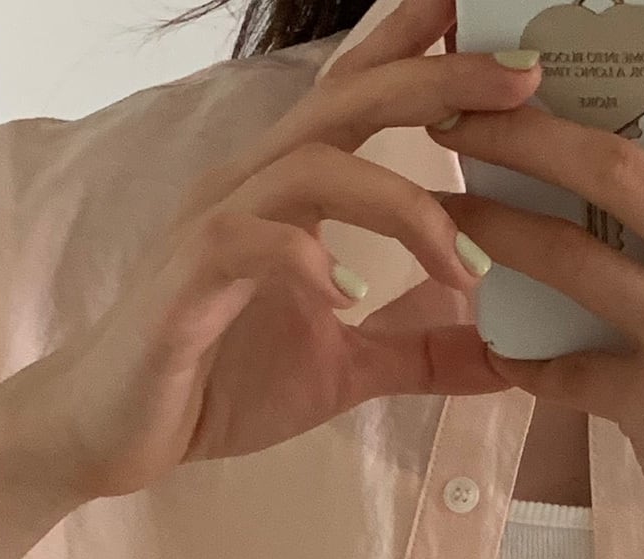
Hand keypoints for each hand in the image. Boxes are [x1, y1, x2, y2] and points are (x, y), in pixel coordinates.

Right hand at [34, 0, 542, 503]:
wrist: (117, 434)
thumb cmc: (221, 381)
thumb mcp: (347, 370)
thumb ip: (420, 352)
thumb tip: (507, 358)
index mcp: (291, 188)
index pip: (362, 93)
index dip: (424, 47)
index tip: (509, 36)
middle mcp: (254, 183)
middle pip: (351, 99)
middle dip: (440, 80)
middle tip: (525, 79)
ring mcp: (216, 225)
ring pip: (312, 165)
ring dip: (401, 206)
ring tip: (465, 270)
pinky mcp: (186, 284)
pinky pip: (247, 243)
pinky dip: (307, 262)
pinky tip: (352, 301)